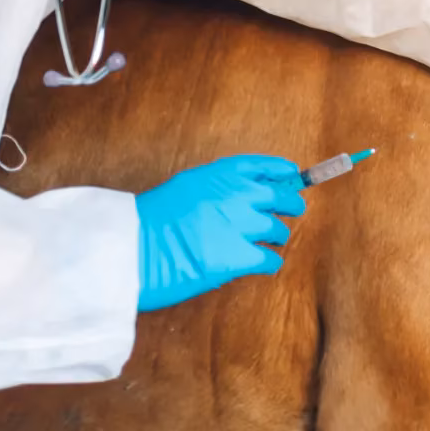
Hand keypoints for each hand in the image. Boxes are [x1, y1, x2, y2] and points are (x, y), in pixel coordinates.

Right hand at [135, 155, 306, 312]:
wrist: (136, 248)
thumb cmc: (152, 221)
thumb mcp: (186, 187)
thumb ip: (217, 187)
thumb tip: (247, 194)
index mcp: (220, 175)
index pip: (263, 167)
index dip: (281, 171)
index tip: (292, 174)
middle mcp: (237, 195)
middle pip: (281, 197)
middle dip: (290, 204)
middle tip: (293, 210)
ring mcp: (241, 226)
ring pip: (279, 230)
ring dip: (277, 236)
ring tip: (269, 242)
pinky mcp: (240, 257)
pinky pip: (270, 259)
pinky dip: (270, 262)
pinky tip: (264, 264)